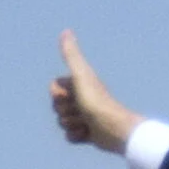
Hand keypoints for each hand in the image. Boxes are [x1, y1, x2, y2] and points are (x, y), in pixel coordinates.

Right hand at [49, 31, 142, 153]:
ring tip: (88, 123)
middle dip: (66, 111)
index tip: (75, 96)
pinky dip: (76, 137)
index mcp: (79, 83)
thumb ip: (71, 55)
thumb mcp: (81, 76)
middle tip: (83, 111)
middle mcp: (81, 97)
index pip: (53, 90)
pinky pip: (69, 137)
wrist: (114, 129)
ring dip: (72, 124)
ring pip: (61, 122)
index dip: (60, 95)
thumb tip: (66, 31)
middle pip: (56, 107)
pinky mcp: (87, 132)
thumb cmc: (97, 101)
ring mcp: (84, 115)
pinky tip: (88, 133)